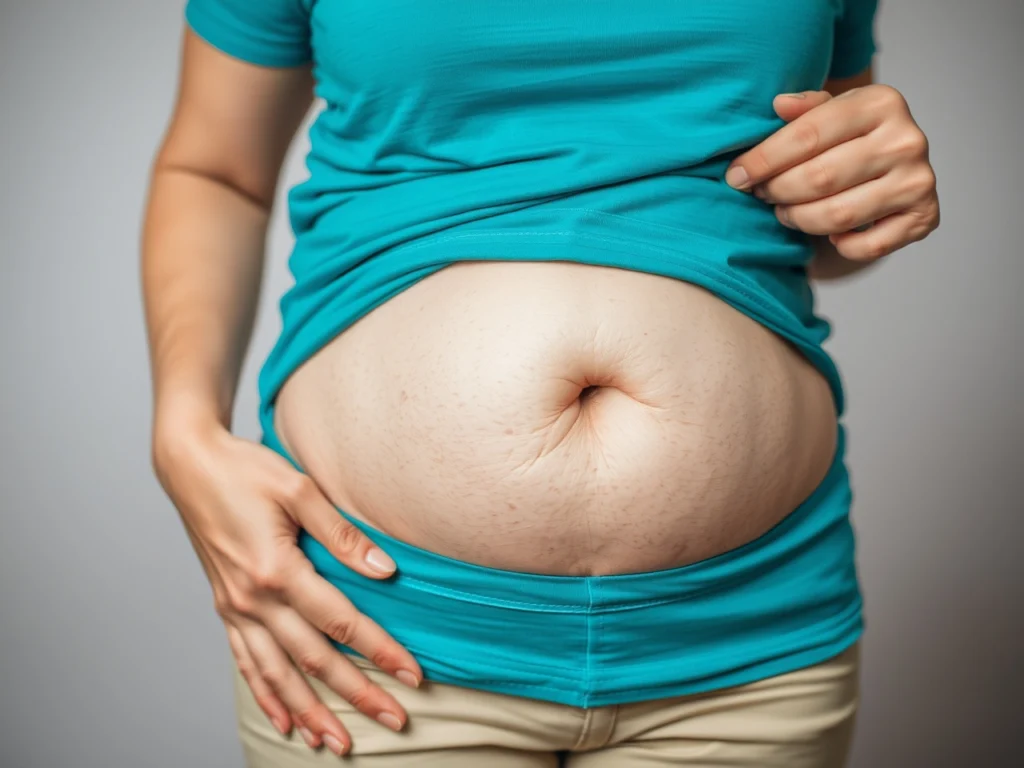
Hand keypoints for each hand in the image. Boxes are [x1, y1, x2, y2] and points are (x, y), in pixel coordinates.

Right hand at [152, 419, 421, 756]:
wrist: (191, 466)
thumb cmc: (246, 471)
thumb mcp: (300, 490)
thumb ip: (343, 535)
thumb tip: (384, 571)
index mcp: (276, 569)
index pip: (340, 622)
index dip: (380, 650)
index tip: (413, 675)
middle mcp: (252, 598)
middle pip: (313, 660)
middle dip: (357, 694)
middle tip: (395, 721)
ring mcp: (235, 607)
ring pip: (277, 674)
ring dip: (310, 712)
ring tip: (338, 743)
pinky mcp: (225, 607)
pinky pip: (246, 663)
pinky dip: (266, 696)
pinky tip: (284, 721)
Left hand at [726, 84, 939, 262]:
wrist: (895, 165)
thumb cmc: (850, 137)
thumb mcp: (829, 113)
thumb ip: (804, 110)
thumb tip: (779, 104)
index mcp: (881, 102)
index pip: (807, 135)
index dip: (763, 160)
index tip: (735, 176)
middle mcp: (907, 139)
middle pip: (819, 178)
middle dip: (778, 191)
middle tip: (762, 195)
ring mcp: (918, 180)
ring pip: (837, 215)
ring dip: (799, 219)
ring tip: (786, 213)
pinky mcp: (925, 217)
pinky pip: (867, 246)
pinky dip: (841, 246)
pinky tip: (831, 234)